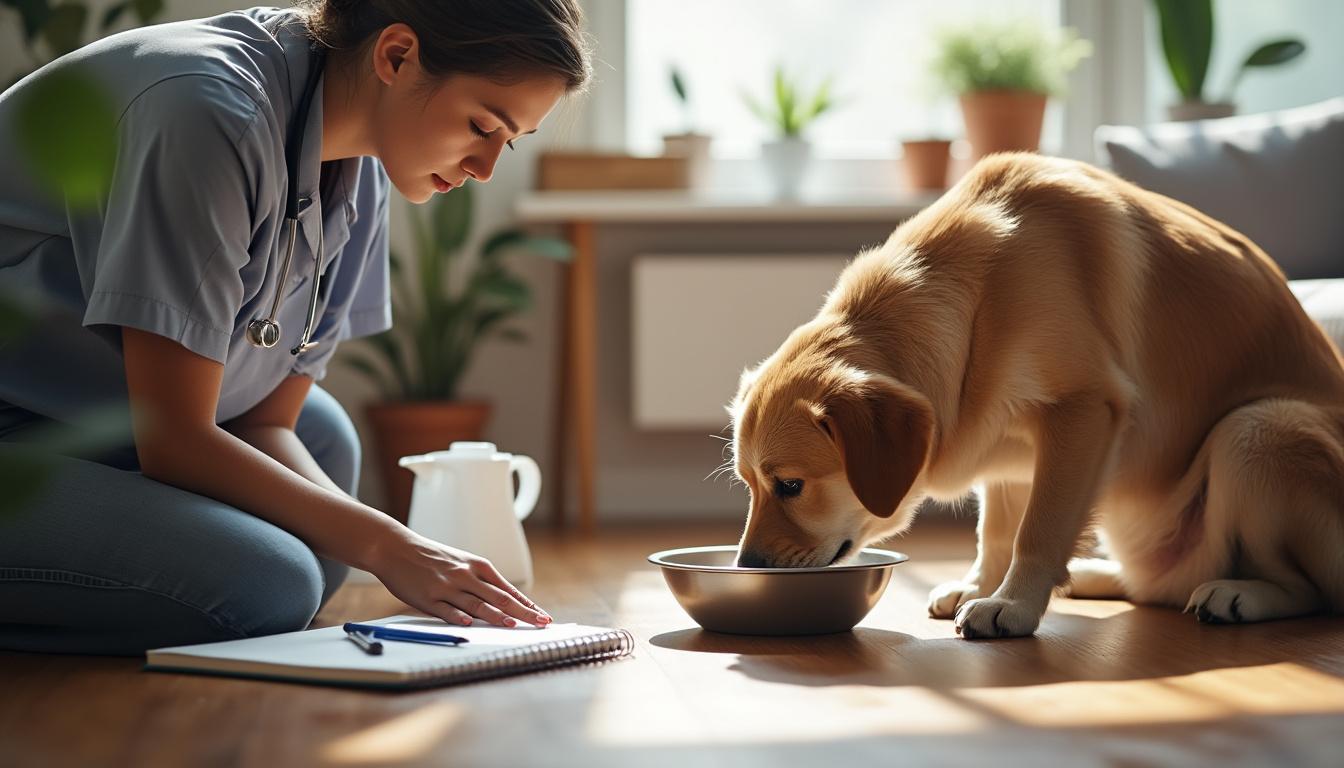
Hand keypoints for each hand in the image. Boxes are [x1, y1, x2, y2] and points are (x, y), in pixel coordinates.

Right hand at [369, 529, 551, 627]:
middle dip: (523, 612)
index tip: (543, 615)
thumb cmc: (431, 557)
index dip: (527, 604)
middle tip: (542, 623)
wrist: (396, 547)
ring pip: (476, 604)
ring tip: (512, 624)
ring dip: (496, 615)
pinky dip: (458, 616)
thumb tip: (505, 602)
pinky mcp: (427, 597)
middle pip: (499, 598)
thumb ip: (481, 581)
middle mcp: (465, 576)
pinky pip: (445, 610)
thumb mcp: (461, 562)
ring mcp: (447, 587)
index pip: (508, 589)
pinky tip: (469, 624)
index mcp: (477, 566)